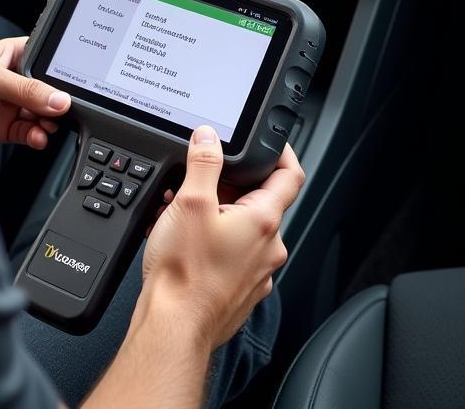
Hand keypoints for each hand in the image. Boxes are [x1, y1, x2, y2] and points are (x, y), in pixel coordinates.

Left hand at [0, 36, 71, 148]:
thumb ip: (24, 90)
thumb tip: (59, 99)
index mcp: (14, 56)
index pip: (49, 65)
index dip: (63, 77)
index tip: (74, 91)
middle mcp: (14, 81)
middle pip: (49, 94)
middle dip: (57, 106)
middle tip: (61, 114)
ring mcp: (8, 105)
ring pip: (41, 117)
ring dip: (48, 124)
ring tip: (47, 127)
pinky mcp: (1, 128)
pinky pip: (28, 134)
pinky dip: (36, 138)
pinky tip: (37, 137)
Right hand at [140, 126, 304, 350]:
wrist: (173, 326)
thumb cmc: (185, 273)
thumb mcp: (190, 203)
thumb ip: (203, 163)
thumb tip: (208, 137)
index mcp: (263, 220)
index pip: (290, 175)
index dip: (282, 151)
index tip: (270, 140)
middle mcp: (268, 247)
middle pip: (258, 200)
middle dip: (228, 185)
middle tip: (198, 181)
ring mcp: (257, 271)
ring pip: (242, 227)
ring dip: (216, 213)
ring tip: (180, 214)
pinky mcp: (240, 288)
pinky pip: (232, 252)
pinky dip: (213, 239)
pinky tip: (183, 241)